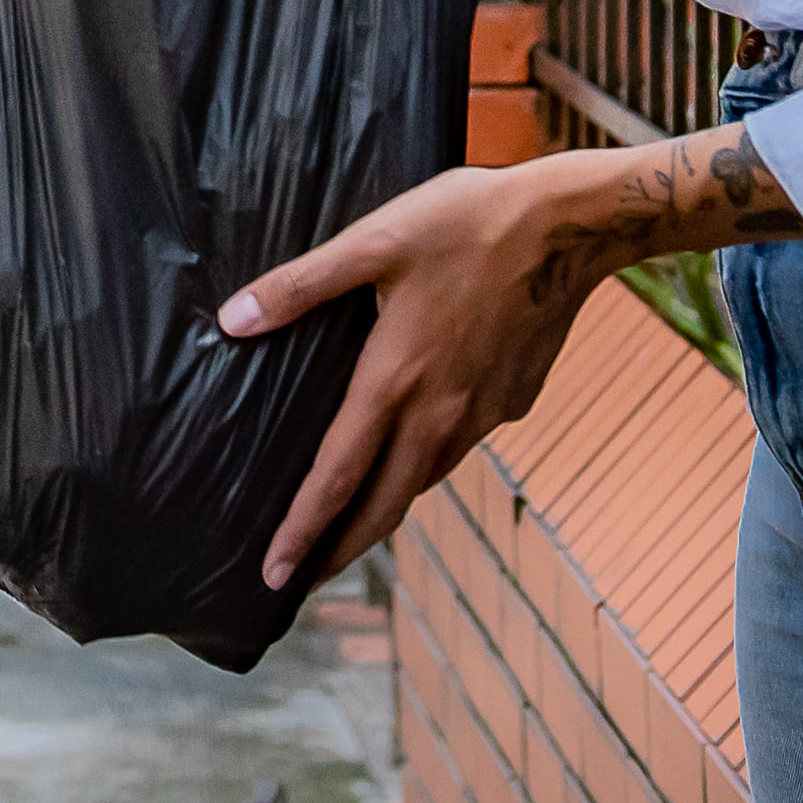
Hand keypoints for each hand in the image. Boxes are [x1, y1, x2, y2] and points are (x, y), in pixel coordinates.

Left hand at [219, 131, 797, 590]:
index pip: (339, 477)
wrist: (569, 225)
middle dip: (340, 549)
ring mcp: (484, 414)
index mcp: (397, 381)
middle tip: (301, 580)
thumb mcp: (373, 242)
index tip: (273, 576)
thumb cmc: (464, 223)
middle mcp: (441, 414)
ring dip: (385, 508)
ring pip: (425, 479)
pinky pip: (462, 445)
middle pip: (385, 506)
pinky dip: (429, 461)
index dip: (303, 530)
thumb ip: (300, 286)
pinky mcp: (514, 401)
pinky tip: (416, 441)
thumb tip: (232, 321)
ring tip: (351, 519)